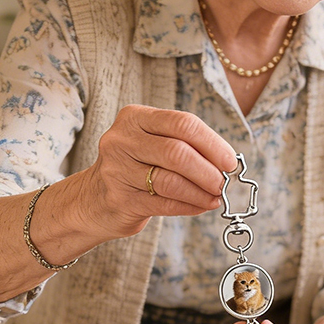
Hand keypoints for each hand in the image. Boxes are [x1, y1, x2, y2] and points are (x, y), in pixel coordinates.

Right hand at [77, 105, 236, 240]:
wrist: (93, 199)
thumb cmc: (135, 167)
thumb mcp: (152, 144)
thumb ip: (185, 146)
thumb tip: (226, 163)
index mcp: (134, 118)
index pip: (182, 123)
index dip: (212, 143)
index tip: (230, 161)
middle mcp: (121, 140)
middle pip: (177, 152)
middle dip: (208, 170)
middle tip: (224, 183)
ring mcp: (117, 171)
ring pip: (171, 181)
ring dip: (201, 191)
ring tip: (216, 197)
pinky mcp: (120, 200)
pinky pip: (164, 203)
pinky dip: (190, 206)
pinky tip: (202, 206)